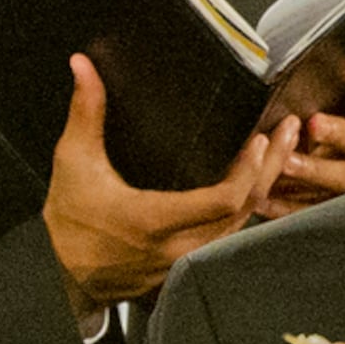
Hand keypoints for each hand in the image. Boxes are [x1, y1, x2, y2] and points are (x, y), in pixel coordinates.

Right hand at [45, 54, 299, 310]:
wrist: (58, 275)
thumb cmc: (66, 223)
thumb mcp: (72, 162)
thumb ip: (85, 113)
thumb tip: (83, 67)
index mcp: (151, 220)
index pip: (219, 200)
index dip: (247, 170)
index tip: (259, 140)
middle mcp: (174, 246)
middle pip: (242, 212)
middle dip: (270, 169)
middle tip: (286, 134)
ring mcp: (181, 262)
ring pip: (239, 228)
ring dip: (262, 190)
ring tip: (278, 154)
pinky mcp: (183, 268)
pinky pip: (226, 241)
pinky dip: (244, 212)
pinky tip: (254, 187)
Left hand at [257, 77, 344, 217]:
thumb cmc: (344, 149)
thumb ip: (335, 113)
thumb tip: (317, 89)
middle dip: (338, 133)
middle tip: (314, 124)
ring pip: (344, 180)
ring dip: (314, 170)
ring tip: (285, 163)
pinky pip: (317, 210)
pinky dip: (290, 206)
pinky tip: (266, 200)